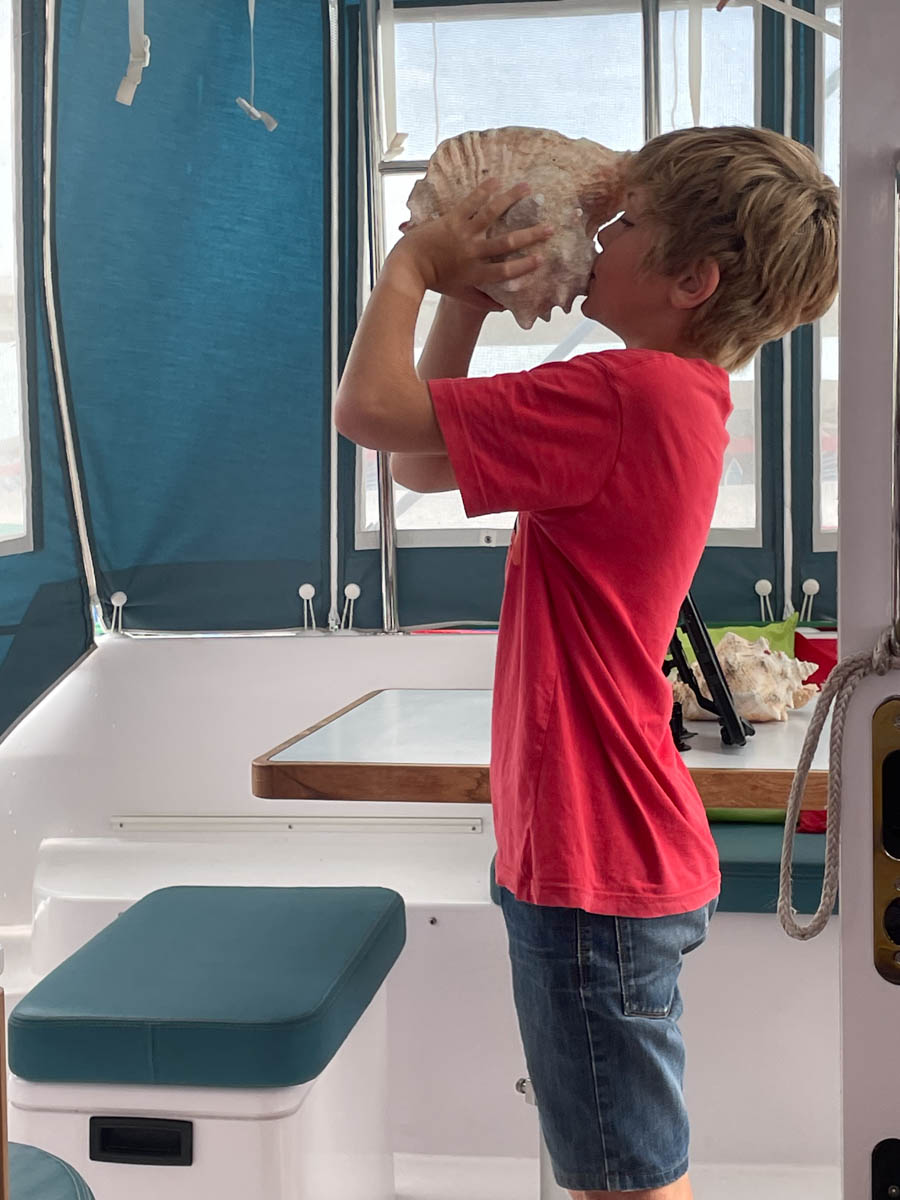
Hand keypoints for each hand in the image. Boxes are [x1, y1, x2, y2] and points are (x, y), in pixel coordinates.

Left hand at [390, 179, 552, 303]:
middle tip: (550, 227)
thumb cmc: (435, 282)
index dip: (525, 266)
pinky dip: (484, 190)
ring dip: (511, 199)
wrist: (409, 267)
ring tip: (527, 188)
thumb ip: (481, 300)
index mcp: (476, 273)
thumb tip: (502, 308)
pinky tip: (496, 180)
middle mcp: (473, 253)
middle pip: (507, 243)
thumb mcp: (460, 295)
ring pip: (491, 214)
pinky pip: (470, 202)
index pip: (506, 271)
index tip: (542, 259)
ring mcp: (463, 234)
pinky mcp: (452, 219)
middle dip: (531, 235)